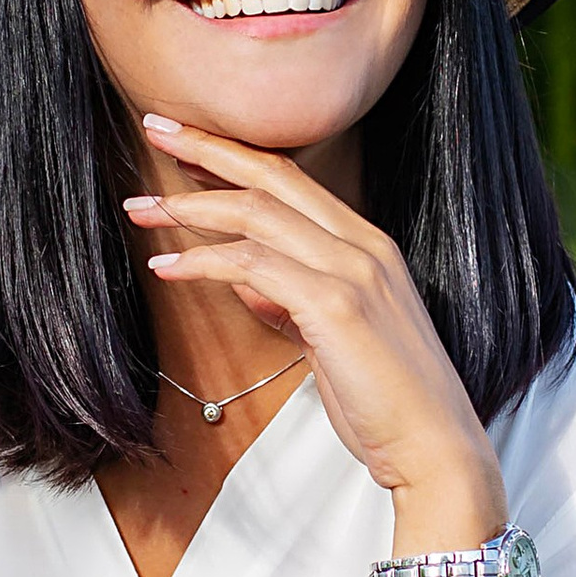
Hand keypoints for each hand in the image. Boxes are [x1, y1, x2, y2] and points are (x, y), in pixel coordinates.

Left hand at [127, 116, 503, 514]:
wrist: (434, 447)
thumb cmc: (387, 401)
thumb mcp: (335, 340)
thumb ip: (295, 302)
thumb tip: (247, 282)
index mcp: (368, 245)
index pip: (292, 179)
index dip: (235, 154)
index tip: (186, 141)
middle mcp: (364, 245)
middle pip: (272, 175)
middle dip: (207, 148)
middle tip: (153, 128)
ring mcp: (353, 271)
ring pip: (258, 213)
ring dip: (190, 208)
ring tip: (141, 211)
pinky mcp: (336, 305)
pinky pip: (253, 265)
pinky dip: (203, 260)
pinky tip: (169, 267)